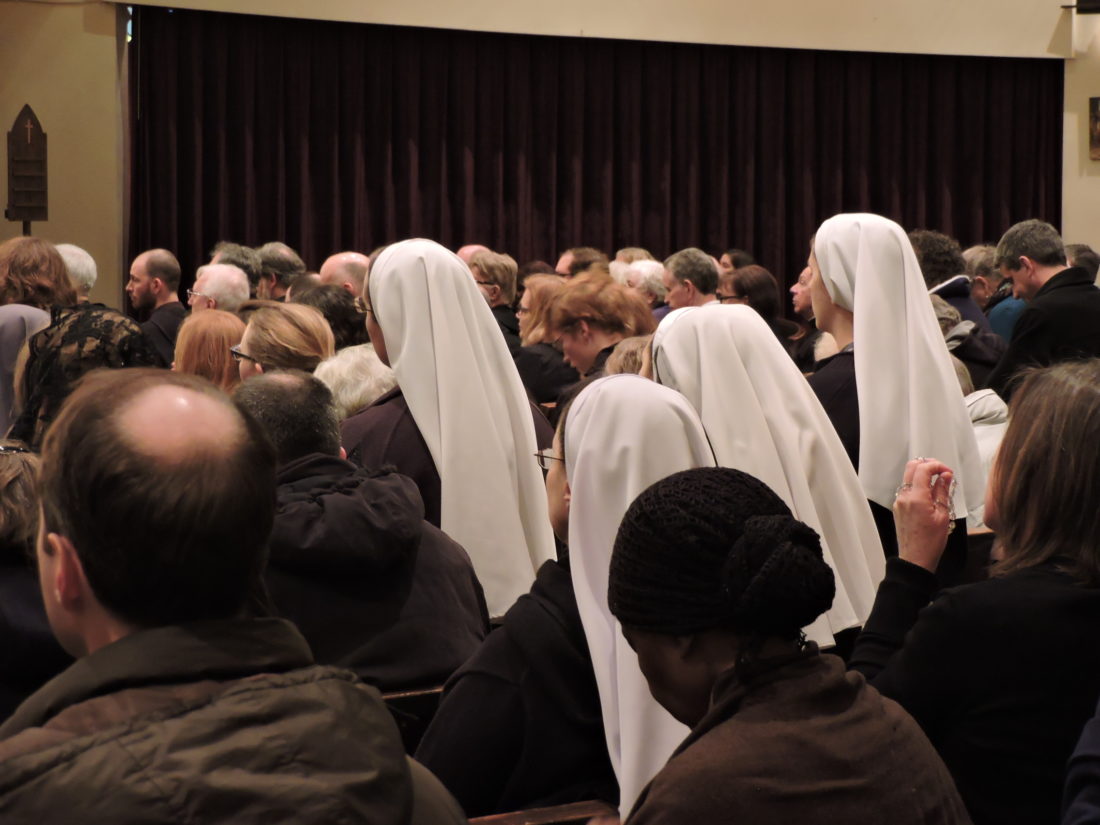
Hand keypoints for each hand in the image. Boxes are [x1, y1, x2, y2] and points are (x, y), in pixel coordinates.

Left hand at [893, 458, 954, 572]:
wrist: (915, 558)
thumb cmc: (930, 542)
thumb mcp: (943, 515)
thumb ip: (942, 492)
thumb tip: (945, 476)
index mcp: (916, 498)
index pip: (923, 469)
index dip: (937, 465)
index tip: (948, 472)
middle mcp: (904, 497)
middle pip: (912, 467)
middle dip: (928, 465)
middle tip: (942, 471)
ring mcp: (899, 502)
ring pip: (909, 478)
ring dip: (923, 475)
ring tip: (938, 485)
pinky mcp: (898, 507)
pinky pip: (907, 489)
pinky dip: (918, 486)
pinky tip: (930, 495)